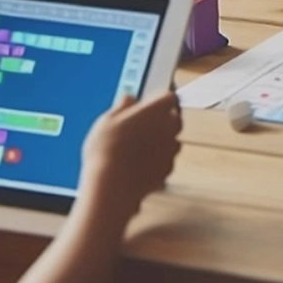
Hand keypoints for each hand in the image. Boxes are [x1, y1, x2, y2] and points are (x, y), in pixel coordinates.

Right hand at [80, 91, 182, 222]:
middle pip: (174, 118)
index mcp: (156, 111)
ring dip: (160, 140)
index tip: (154, 100)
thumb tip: (128, 99)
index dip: (162, 98)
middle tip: (142, 124)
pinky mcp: (167, 170)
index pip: (170, 97)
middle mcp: (168, 128)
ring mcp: (170, 150)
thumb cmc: (108, 150)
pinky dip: (157, 160)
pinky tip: (139, 163)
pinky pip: (166, 160)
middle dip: (162, 119)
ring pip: (171, 140)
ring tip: (137, 146)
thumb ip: (122, 107)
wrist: (113, 185)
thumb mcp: (107, 121)